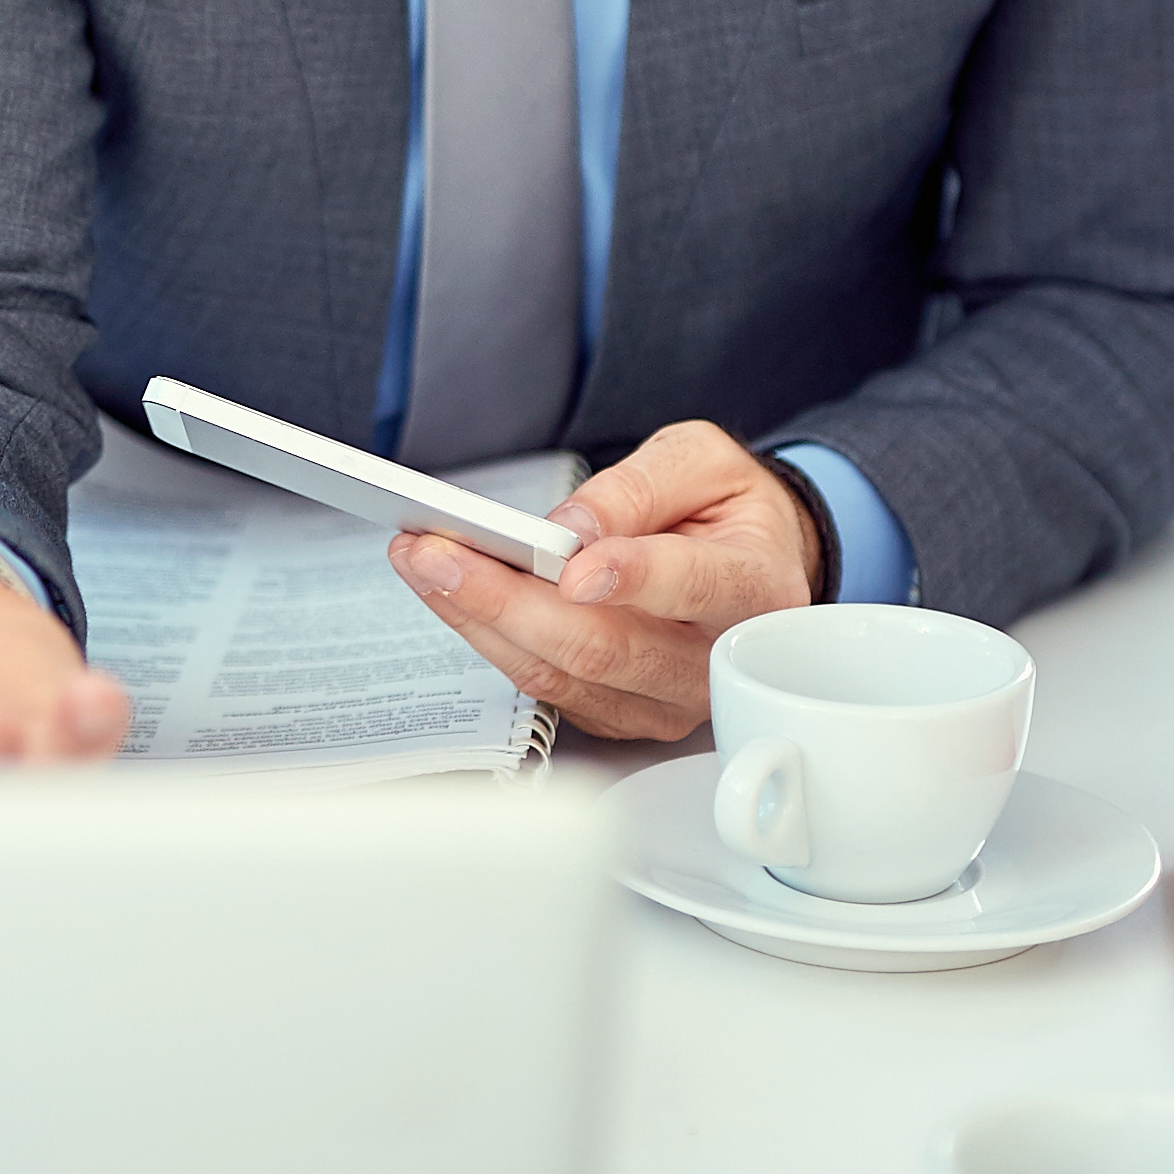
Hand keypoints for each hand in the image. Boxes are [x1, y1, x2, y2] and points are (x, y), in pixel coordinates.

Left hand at [389, 421, 819, 739]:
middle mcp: (714, 659)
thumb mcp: (700, 460)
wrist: (748, 560)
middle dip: (507, 599)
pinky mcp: (621, 714)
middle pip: (604, 648)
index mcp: (753, 586)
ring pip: (560, 675)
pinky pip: (544, 687)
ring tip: (420, 560)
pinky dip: (488, 637)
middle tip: (437, 551)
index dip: (630, 579)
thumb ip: (642, 487)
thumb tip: (572, 528)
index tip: (569, 567)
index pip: (693, 588)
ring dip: (477, 619)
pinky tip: (449, 592)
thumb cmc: (725, 508)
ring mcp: (665, 699)